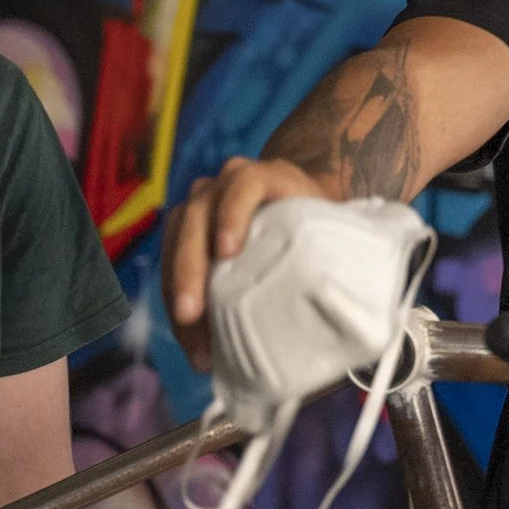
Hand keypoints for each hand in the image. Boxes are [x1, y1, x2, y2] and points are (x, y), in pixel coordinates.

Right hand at [163, 155, 323, 368]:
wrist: (300, 199)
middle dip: (191, 267)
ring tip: (187, 329)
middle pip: (198, 217)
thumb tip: (337, 304)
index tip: (228, 253)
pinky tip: (187, 331)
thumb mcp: (326, 225)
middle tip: (191, 312)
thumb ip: (331, 247)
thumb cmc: (317, 220)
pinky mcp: (186, 226)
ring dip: (176, 286)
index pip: (244, 185)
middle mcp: (225, 182)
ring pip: (176, 239)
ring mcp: (201, 201)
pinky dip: (175, 295)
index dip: (233, 215)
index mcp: (265, 176)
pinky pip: (170, 258)